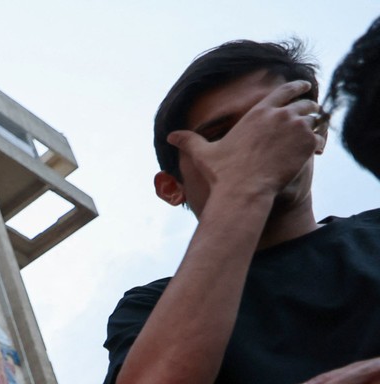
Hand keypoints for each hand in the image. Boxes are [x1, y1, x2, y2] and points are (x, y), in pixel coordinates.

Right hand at [166, 79, 321, 200]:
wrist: (245, 191)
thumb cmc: (225, 174)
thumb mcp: (204, 154)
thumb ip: (190, 141)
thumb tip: (170, 136)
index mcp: (260, 112)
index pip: (285, 90)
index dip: (297, 87)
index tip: (304, 87)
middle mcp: (281, 115)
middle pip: (305, 103)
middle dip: (309, 107)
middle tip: (311, 112)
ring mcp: (297, 128)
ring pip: (313, 120)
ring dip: (313, 125)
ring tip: (311, 133)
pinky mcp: (308, 144)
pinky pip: (319, 138)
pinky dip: (317, 143)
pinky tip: (315, 150)